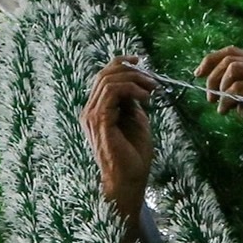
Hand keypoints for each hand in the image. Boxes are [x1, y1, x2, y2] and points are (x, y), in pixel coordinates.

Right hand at [81, 56, 154, 222]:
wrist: (129, 181)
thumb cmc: (133, 156)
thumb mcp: (136, 121)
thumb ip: (132, 103)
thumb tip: (137, 85)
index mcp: (97, 110)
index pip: (103, 77)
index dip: (120, 63)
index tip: (139, 60)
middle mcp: (90, 111)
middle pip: (104, 74)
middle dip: (130, 70)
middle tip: (152, 80)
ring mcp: (92, 115)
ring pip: (108, 80)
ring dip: (134, 79)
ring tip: (152, 89)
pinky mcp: (100, 121)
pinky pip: (112, 92)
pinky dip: (131, 89)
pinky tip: (145, 97)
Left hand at [195, 46, 242, 156]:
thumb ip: (235, 86)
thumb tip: (208, 78)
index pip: (233, 51)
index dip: (211, 59)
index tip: (197, 74)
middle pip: (230, 60)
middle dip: (213, 78)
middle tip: (210, 99)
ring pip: (233, 69)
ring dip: (221, 89)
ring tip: (221, 107)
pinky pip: (238, 88)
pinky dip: (227, 100)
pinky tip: (227, 111)